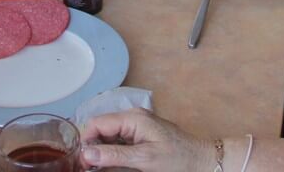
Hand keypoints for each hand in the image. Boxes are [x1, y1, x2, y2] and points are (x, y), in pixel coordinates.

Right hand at [81, 108, 211, 171]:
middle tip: (87, 169)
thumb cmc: (178, 160)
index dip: (85, 141)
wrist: (203, 162)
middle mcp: (133, 118)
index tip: (80, 162)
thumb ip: (114, 155)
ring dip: (101, 152)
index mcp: (133, 118)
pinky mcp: (142, 136)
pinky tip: (111, 165)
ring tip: (97, 169)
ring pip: (108, 136)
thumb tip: (86, 154)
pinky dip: (112, 153)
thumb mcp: (144, 160)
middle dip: (92, 147)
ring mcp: (137, 127)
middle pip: (101, 129)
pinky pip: (119, 141)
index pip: (97, 123)